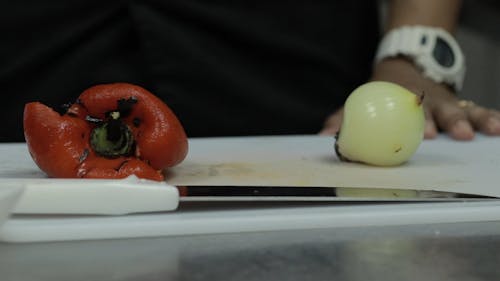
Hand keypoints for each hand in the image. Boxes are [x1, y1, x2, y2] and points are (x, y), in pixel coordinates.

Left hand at [320, 58, 499, 139]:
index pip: (414, 111)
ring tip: (484, 131)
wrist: (405, 67)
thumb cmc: (382, 92)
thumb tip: (325, 135)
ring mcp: (448, 103)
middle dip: (449, 121)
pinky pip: (477, 110)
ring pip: (464, 110)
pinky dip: (489, 117)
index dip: (422, 121)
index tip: (427, 133)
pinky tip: (498, 128)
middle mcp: (430, 101)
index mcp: (405, 100)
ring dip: (473, 120)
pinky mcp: (461, 106)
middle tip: (455, 134)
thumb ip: (344, 118)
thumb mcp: (363, 99)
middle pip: (442, 111)